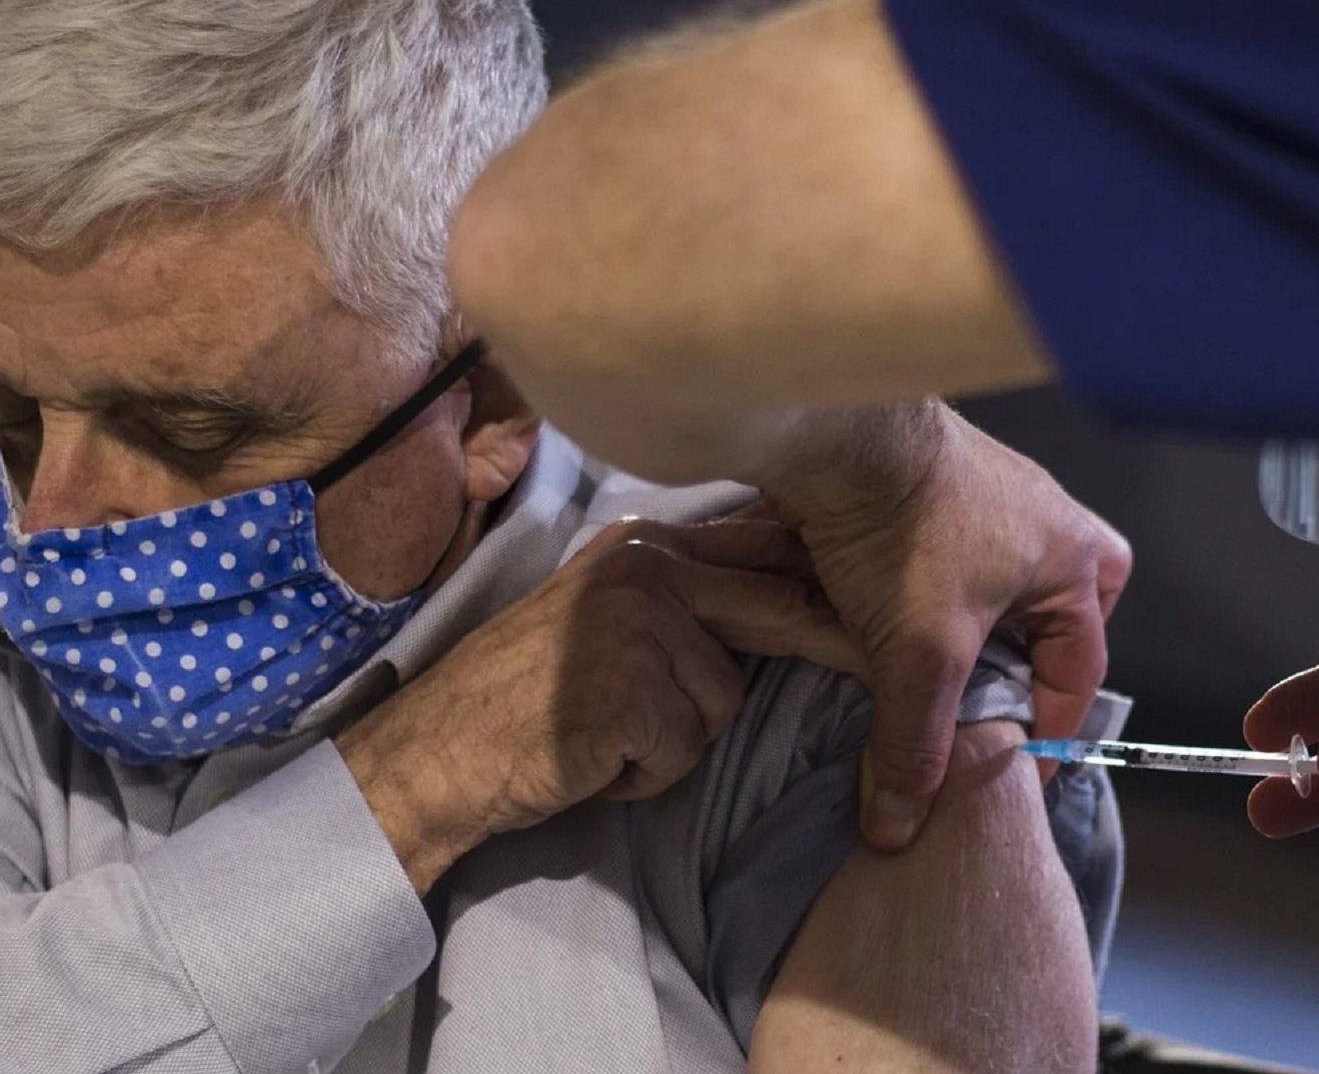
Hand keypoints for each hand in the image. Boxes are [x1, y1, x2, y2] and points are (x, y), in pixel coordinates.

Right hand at [338, 517, 862, 894]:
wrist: (439, 749)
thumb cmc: (521, 695)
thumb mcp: (603, 617)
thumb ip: (679, 597)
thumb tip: (779, 592)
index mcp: (641, 546)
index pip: (757, 550)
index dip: (820, 579)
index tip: (878, 600)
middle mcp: (643, 569)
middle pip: (775, 607)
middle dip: (830, 642)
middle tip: (879, 660)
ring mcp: (637, 623)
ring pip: (723, 700)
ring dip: (677, 738)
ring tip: (608, 734)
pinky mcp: (631, 687)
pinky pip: (684, 747)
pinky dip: (646, 772)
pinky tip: (594, 758)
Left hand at [757, 402, 1130, 850]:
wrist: (833, 430)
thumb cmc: (904, 525)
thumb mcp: (918, 653)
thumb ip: (914, 743)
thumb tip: (899, 828)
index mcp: (1073, 556)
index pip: (1081, 668)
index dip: (1048, 731)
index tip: (1013, 774)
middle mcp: (1045, 517)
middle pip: (1069, 607)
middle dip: (1043, 657)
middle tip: (1006, 701)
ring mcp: (989, 493)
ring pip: (1006, 578)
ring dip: (980, 623)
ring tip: (946, 668)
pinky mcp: (931, 485)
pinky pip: (955, 553)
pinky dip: (935, 591)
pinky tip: (894, 619)